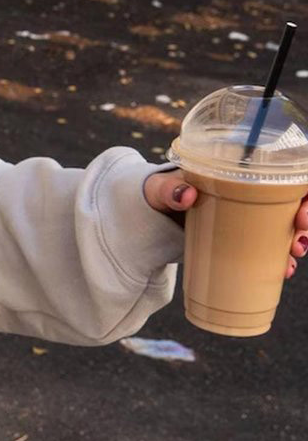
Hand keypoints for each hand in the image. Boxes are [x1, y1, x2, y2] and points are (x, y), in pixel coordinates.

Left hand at [144, 170, 307, 279]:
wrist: (148, 216)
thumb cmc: (157, 193)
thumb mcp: (159, 189)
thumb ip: (167, 189)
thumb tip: (186, 195)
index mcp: (238, 170)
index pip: (286, 170)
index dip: (305, 191)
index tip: (302, 212)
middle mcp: (251, 190)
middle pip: (295, 200)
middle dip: (307, 220)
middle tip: (300, 239)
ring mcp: (248, 215)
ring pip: (288, 224)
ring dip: (297, 241)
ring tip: (291, 260)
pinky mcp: (242, 236)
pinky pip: (270, 245)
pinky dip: (280, 257)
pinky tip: (282, 270)